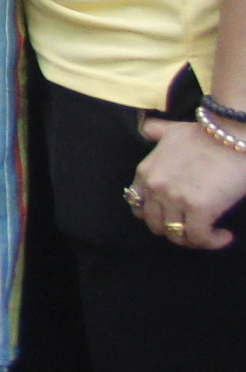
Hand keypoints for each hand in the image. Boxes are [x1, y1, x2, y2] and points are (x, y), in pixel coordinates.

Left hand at [131, 116, 245, 251]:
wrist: (233, 134)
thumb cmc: (207, 133)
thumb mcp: (172, 130)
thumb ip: (155, 132)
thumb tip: (147, 129)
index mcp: (145, 171)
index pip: (138, 206)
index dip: (156, 216)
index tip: (175, 216)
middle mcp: (154, 186)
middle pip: (155, 225)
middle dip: (174, 230)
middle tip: (194, 227)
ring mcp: (174, 197)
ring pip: (176, 235)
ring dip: (193, 239)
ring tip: (209, 233)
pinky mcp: (198, 207)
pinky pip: (199, 238)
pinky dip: (212, 242)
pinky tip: (224, 236)